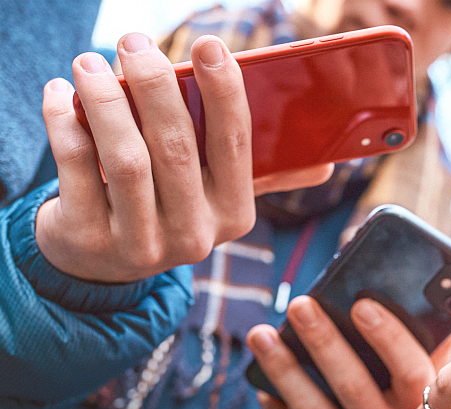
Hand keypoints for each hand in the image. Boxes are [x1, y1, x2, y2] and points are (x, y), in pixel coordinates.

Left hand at [36, 33, 332, 282]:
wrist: (100, 263)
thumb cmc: (167, 206)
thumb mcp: (215, 197)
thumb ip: (263, 175)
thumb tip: (325, 166)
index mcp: (235, 215)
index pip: (235, 145)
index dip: (224, 91)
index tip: (209, 44)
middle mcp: (194, 235)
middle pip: (176, 147)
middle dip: (155, 84)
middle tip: (135, 42)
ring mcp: (140, 243)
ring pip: (127, 158)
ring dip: (106, 100)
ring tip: (90, 62)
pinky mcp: (89, 239)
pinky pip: (77, 168)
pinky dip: (65, 122)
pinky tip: (62, 94)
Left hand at [246, 296, 439, 408]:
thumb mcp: (433, 396)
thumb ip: (430, 352)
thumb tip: (414, 297)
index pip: (408, 370)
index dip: (387, 336)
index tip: (360, 303)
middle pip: (353, 385)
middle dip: (323, 341)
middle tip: (299, 305)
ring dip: (284, 370)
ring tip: (261, 335)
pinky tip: (262, 384)